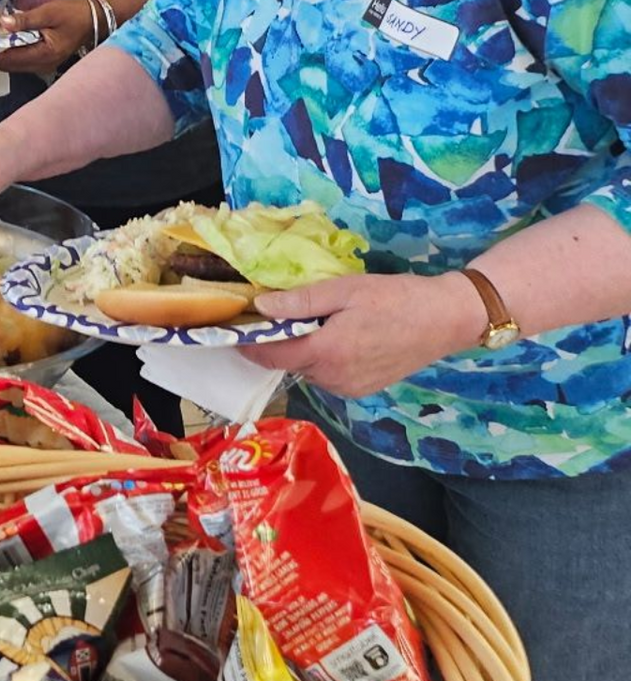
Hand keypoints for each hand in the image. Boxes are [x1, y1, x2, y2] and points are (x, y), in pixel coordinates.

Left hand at [0, 0, 99, 75]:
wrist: (96, 18)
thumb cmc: (74, 13)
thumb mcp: (49, 12)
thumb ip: (25, 20)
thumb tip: (2, 24)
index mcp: (44, 55)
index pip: (10, 59)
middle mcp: (43, 65)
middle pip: (10, 65)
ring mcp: (45, 64)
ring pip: (15, 65)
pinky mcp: (45, 60)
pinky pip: (22, 60)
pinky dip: (9, 54)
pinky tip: (0, 46)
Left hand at [250, 272, 488, 397]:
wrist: (446, 320)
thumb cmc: (395, 298)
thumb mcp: (344, 290)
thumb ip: (300, 302)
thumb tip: (260, 307)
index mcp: (325, 353)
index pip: (270, 356)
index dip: (248, 343)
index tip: (235, 329)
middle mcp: (333, 378)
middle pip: (288, 363)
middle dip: (277, 342)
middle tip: (277, 315)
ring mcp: (349, 388)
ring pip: (307, 370)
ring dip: (302, 350)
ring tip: (315, 323)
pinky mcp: (362, 390)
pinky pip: (328, 376)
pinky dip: (323, 359)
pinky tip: (337, 337)